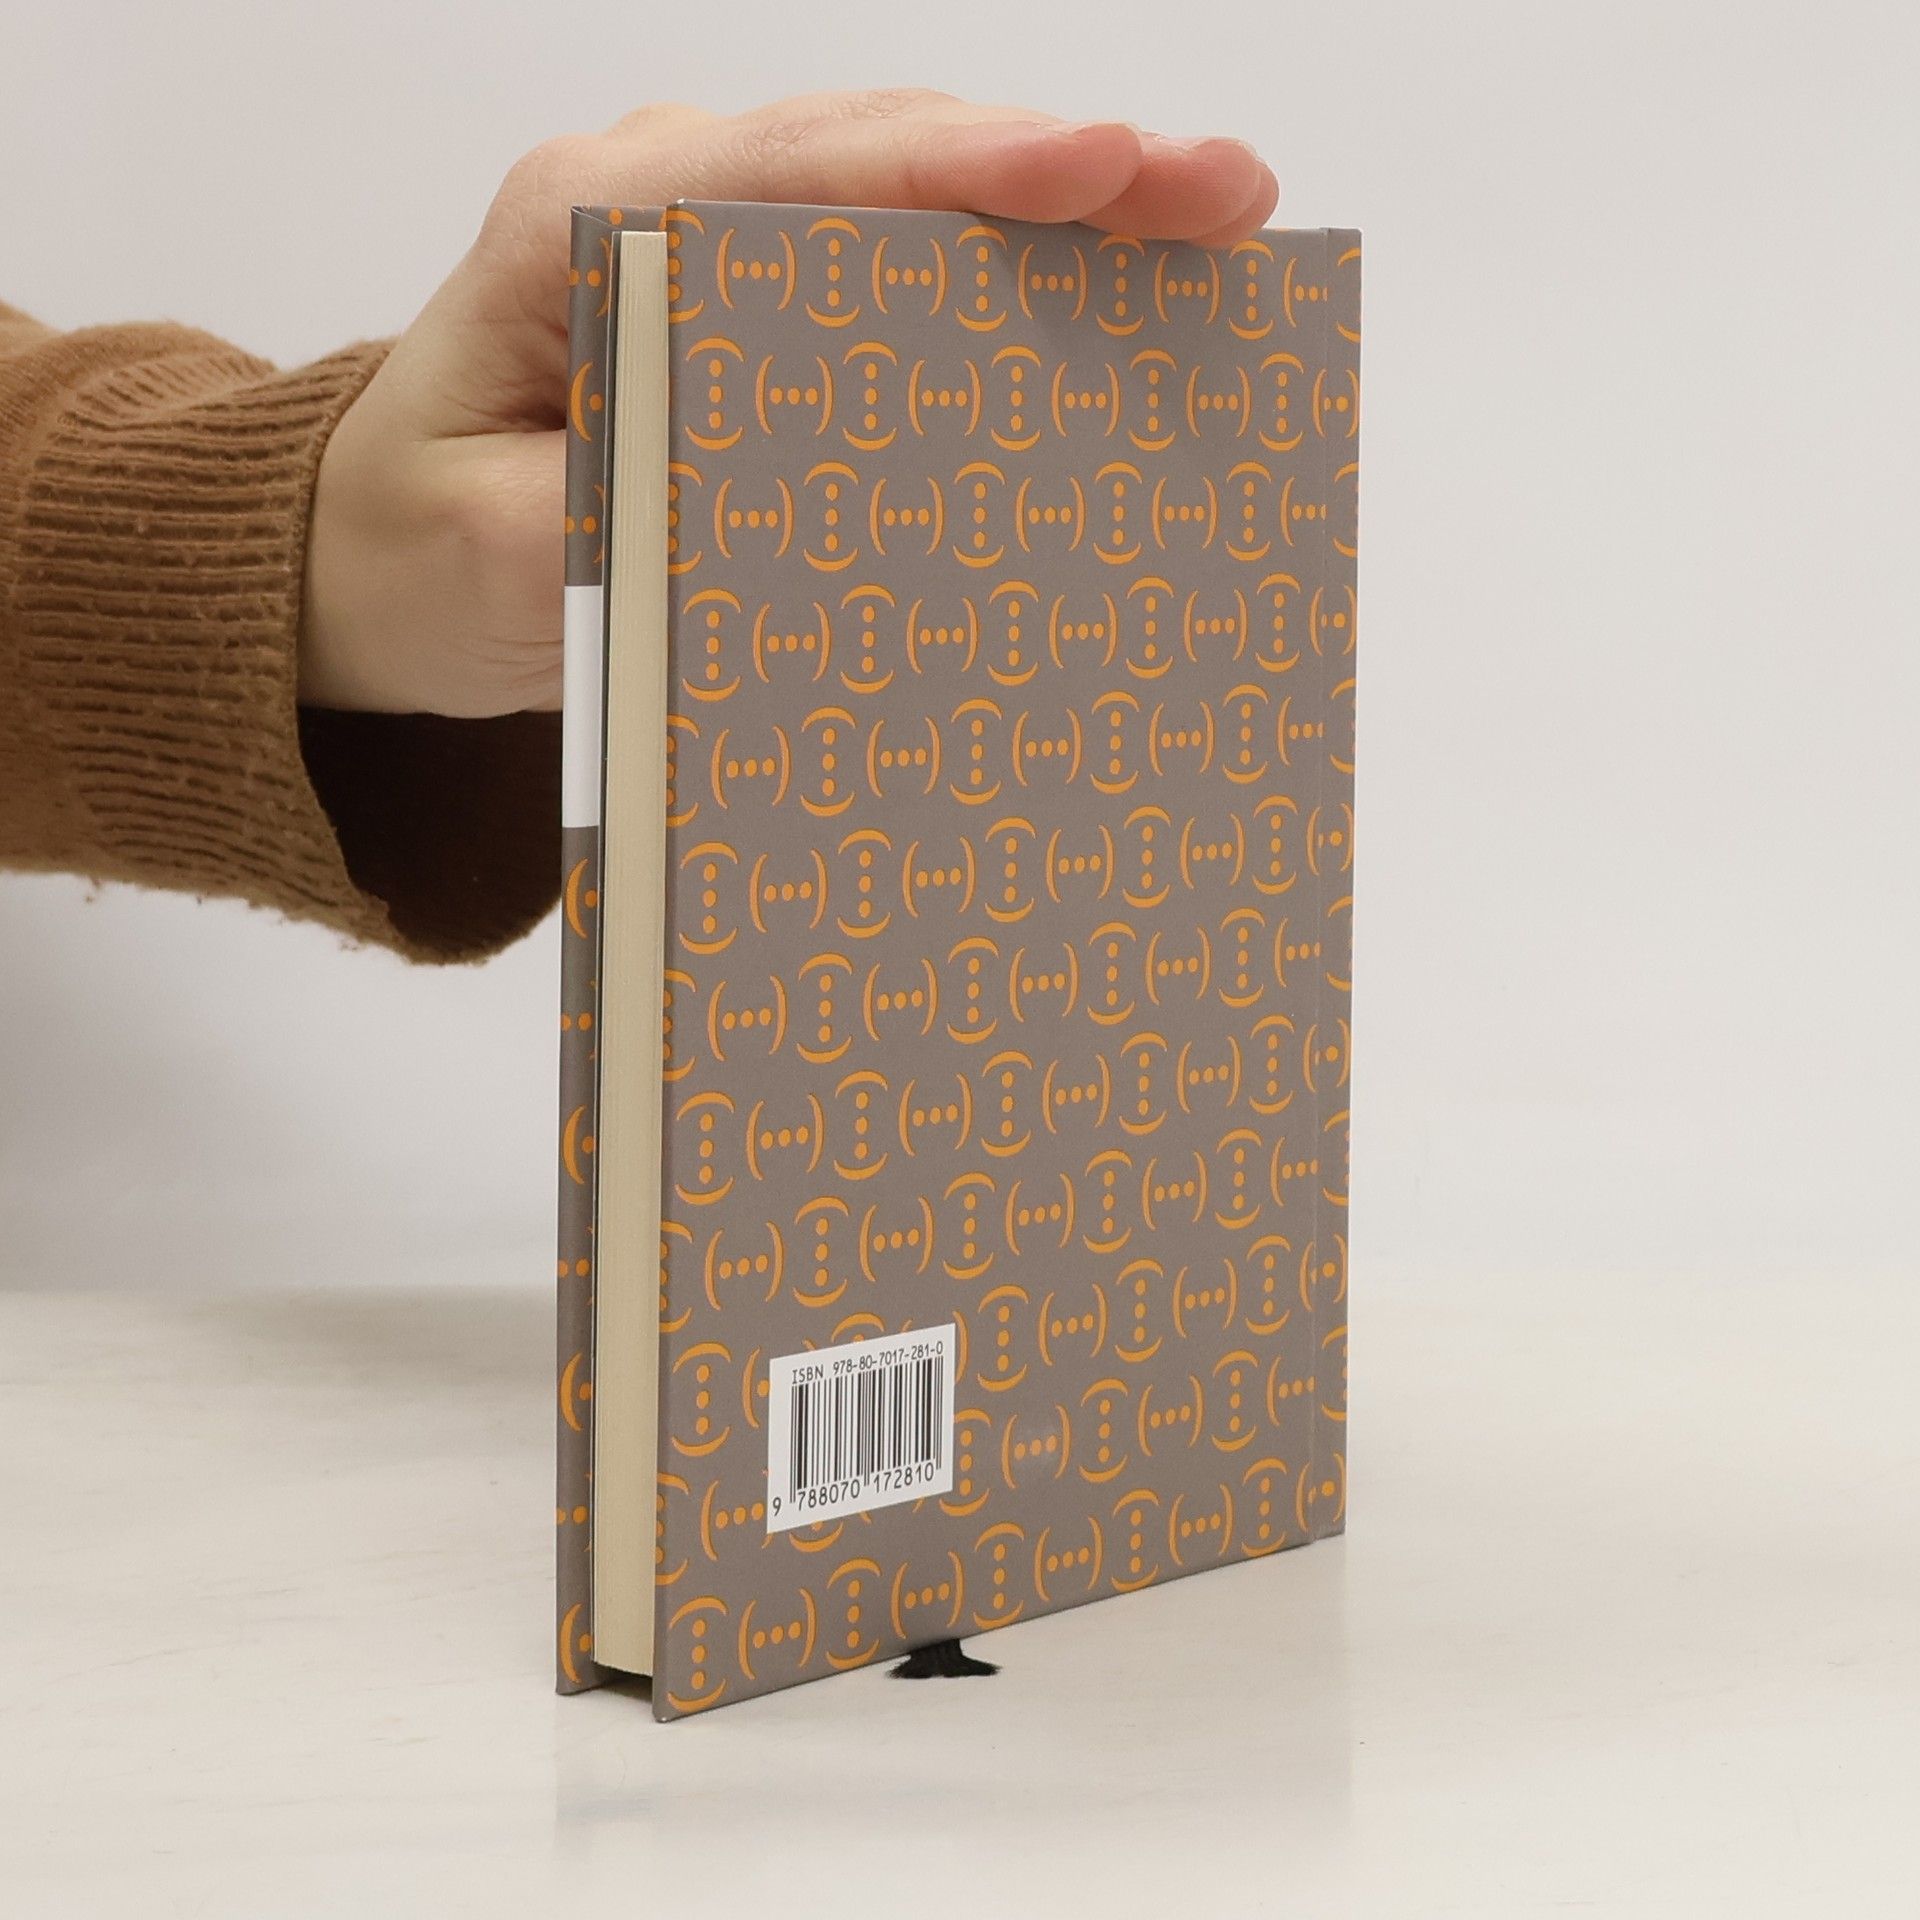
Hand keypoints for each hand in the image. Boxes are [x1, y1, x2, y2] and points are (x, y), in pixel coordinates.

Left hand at [300, 91, 1278, 715]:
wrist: (379, 562)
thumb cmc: (423, 551)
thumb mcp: (493, 557)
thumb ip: (613, 520)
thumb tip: (780, 512)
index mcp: (586, 227)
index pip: (800, 171)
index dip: (962, 168)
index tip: (1097, 171)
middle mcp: (665, 202)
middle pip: (891, 156)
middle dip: (1066, 171)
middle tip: (1227, 193)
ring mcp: (720, 246)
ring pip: (915, 196)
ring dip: (1066, 215)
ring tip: (1215, 228)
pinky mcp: (761, 312)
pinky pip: (902, 268)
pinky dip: (1014, 280)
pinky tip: (1119, 297)